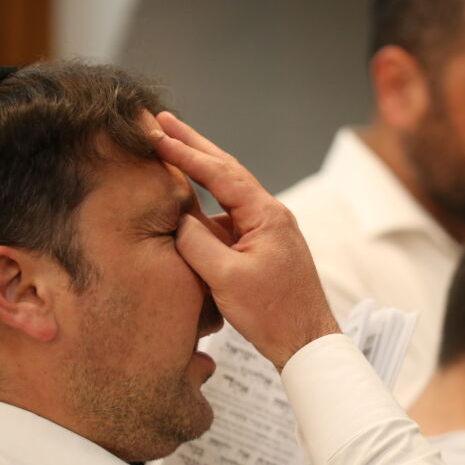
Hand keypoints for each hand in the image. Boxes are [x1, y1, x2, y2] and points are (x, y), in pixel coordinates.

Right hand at [148, 111, 339, 370]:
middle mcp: (271, 215)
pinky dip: (206, 207)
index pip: (221, 173)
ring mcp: (269, 230)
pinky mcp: (263, 248)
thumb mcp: (225, 278)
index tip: (157, 135)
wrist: (307, 343)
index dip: (186, 153)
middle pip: (227, 171)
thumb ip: (196, 242)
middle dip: (194, 146)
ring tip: (170, 151)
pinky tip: (187, 204)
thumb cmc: (273, 314)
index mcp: (267, 215)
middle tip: (163, 122)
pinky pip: (230, 219)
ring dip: (199, 174)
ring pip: (228, 194)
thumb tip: (178, 219)